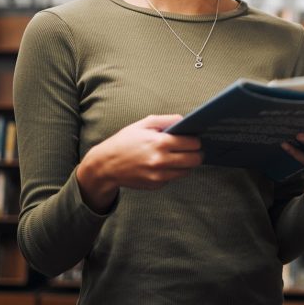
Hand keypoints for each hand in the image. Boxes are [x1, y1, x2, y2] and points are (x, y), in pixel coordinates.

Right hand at [77, 115, 202, 211]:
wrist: (106, 165)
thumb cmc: (125, 142)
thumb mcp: (143, 124)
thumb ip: (166, 120)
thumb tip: (185, 120)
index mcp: (160, 142)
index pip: (193, 143)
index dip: (196, 140)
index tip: (194, 139)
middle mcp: (161, 160)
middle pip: (195, 159)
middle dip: (197, 153)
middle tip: (193, 149)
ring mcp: (159, 175)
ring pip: (187, 171)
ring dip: (187, 164)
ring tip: (179, 156)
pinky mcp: (156, 185)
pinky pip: (174, 178)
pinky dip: (173, 171)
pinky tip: (164, 165)